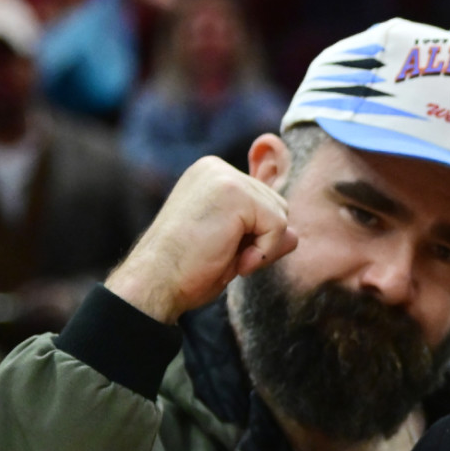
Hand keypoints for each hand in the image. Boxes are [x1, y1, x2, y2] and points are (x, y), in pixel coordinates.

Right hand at [106, 156, 297, 322]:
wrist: (154, 282)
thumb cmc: (186, 269)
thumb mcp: (232, 247)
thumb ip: (263, 233)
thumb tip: (295, 234)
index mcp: (211, 175)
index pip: (263, 202)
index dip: (252, 236)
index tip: (218, 248)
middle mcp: (216, 167)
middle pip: (277, 205)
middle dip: (259, 239)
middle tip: (220, 254)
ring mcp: (225, 177)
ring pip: (281, 215)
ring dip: (261, 246)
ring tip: (222, 254)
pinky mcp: (235, 193)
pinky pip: (279, 226)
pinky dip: (263, 252)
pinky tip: (231, 259)